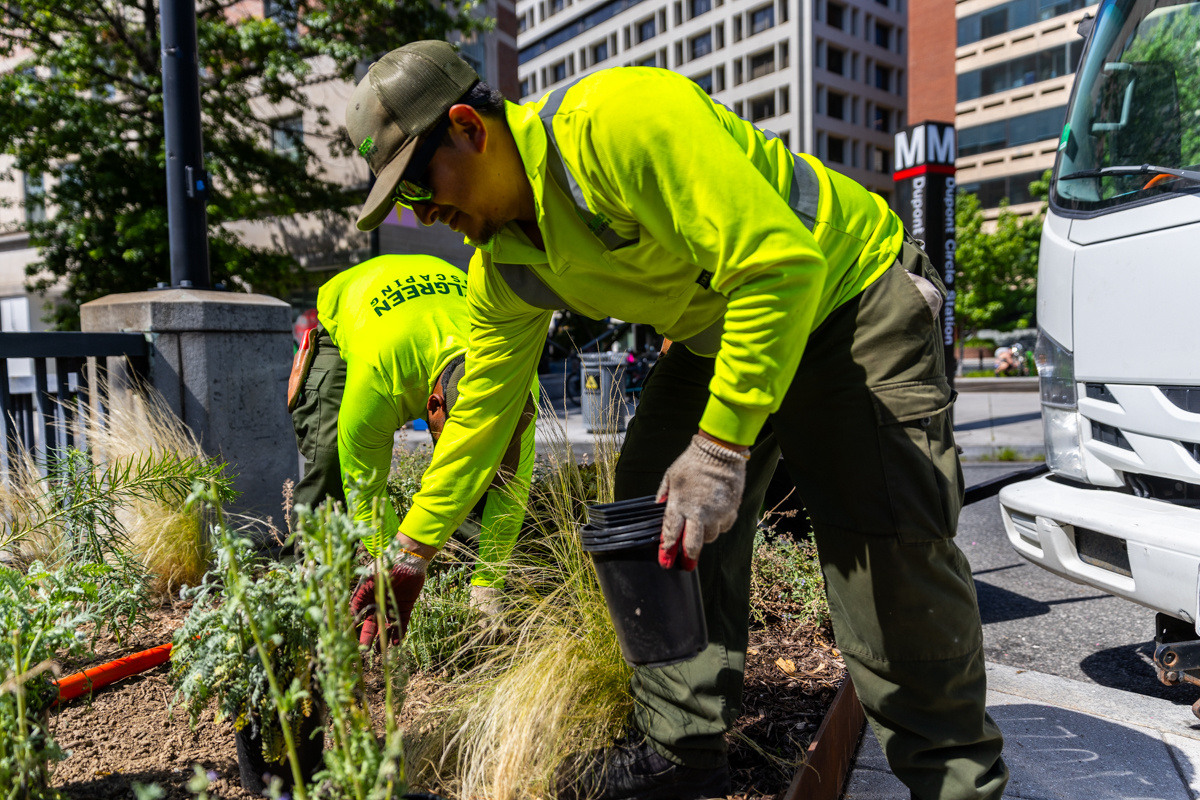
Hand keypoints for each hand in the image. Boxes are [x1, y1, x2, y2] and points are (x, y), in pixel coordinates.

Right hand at [350, 549, 428, 645]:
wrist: (407, 558)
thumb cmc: (383, 566)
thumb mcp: (367, 582)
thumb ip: (357, 599)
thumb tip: (346, 618)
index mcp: (365, 598)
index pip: (355, 616)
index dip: (351, 629)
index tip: (346, 642)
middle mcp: (377, 604)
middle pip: (370, 625)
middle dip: (366, 638)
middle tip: (364, 651)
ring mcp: (391, 606)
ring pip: (385, 627)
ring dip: (382, 639)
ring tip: (380, 652)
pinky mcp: (405, 606)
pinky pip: (401, 622)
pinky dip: (399, 633)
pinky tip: (395, 643)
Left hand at [656, 434, 748, 570]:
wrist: (719, 452)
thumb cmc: (692, 463)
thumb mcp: (671, 477)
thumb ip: (664, 496)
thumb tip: (658, 508)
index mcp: (680, 504)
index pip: (671, 533)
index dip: (667, 550)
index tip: (665, 561)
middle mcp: (698, 512)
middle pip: (693, 544)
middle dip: (688, 557)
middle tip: (686, 565)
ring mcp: (716, 513)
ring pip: (710, 537)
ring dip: (703, 536)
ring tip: (700, 527)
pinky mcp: (730, 510)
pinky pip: (724, 527)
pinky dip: (718, 526)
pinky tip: (714, 517)